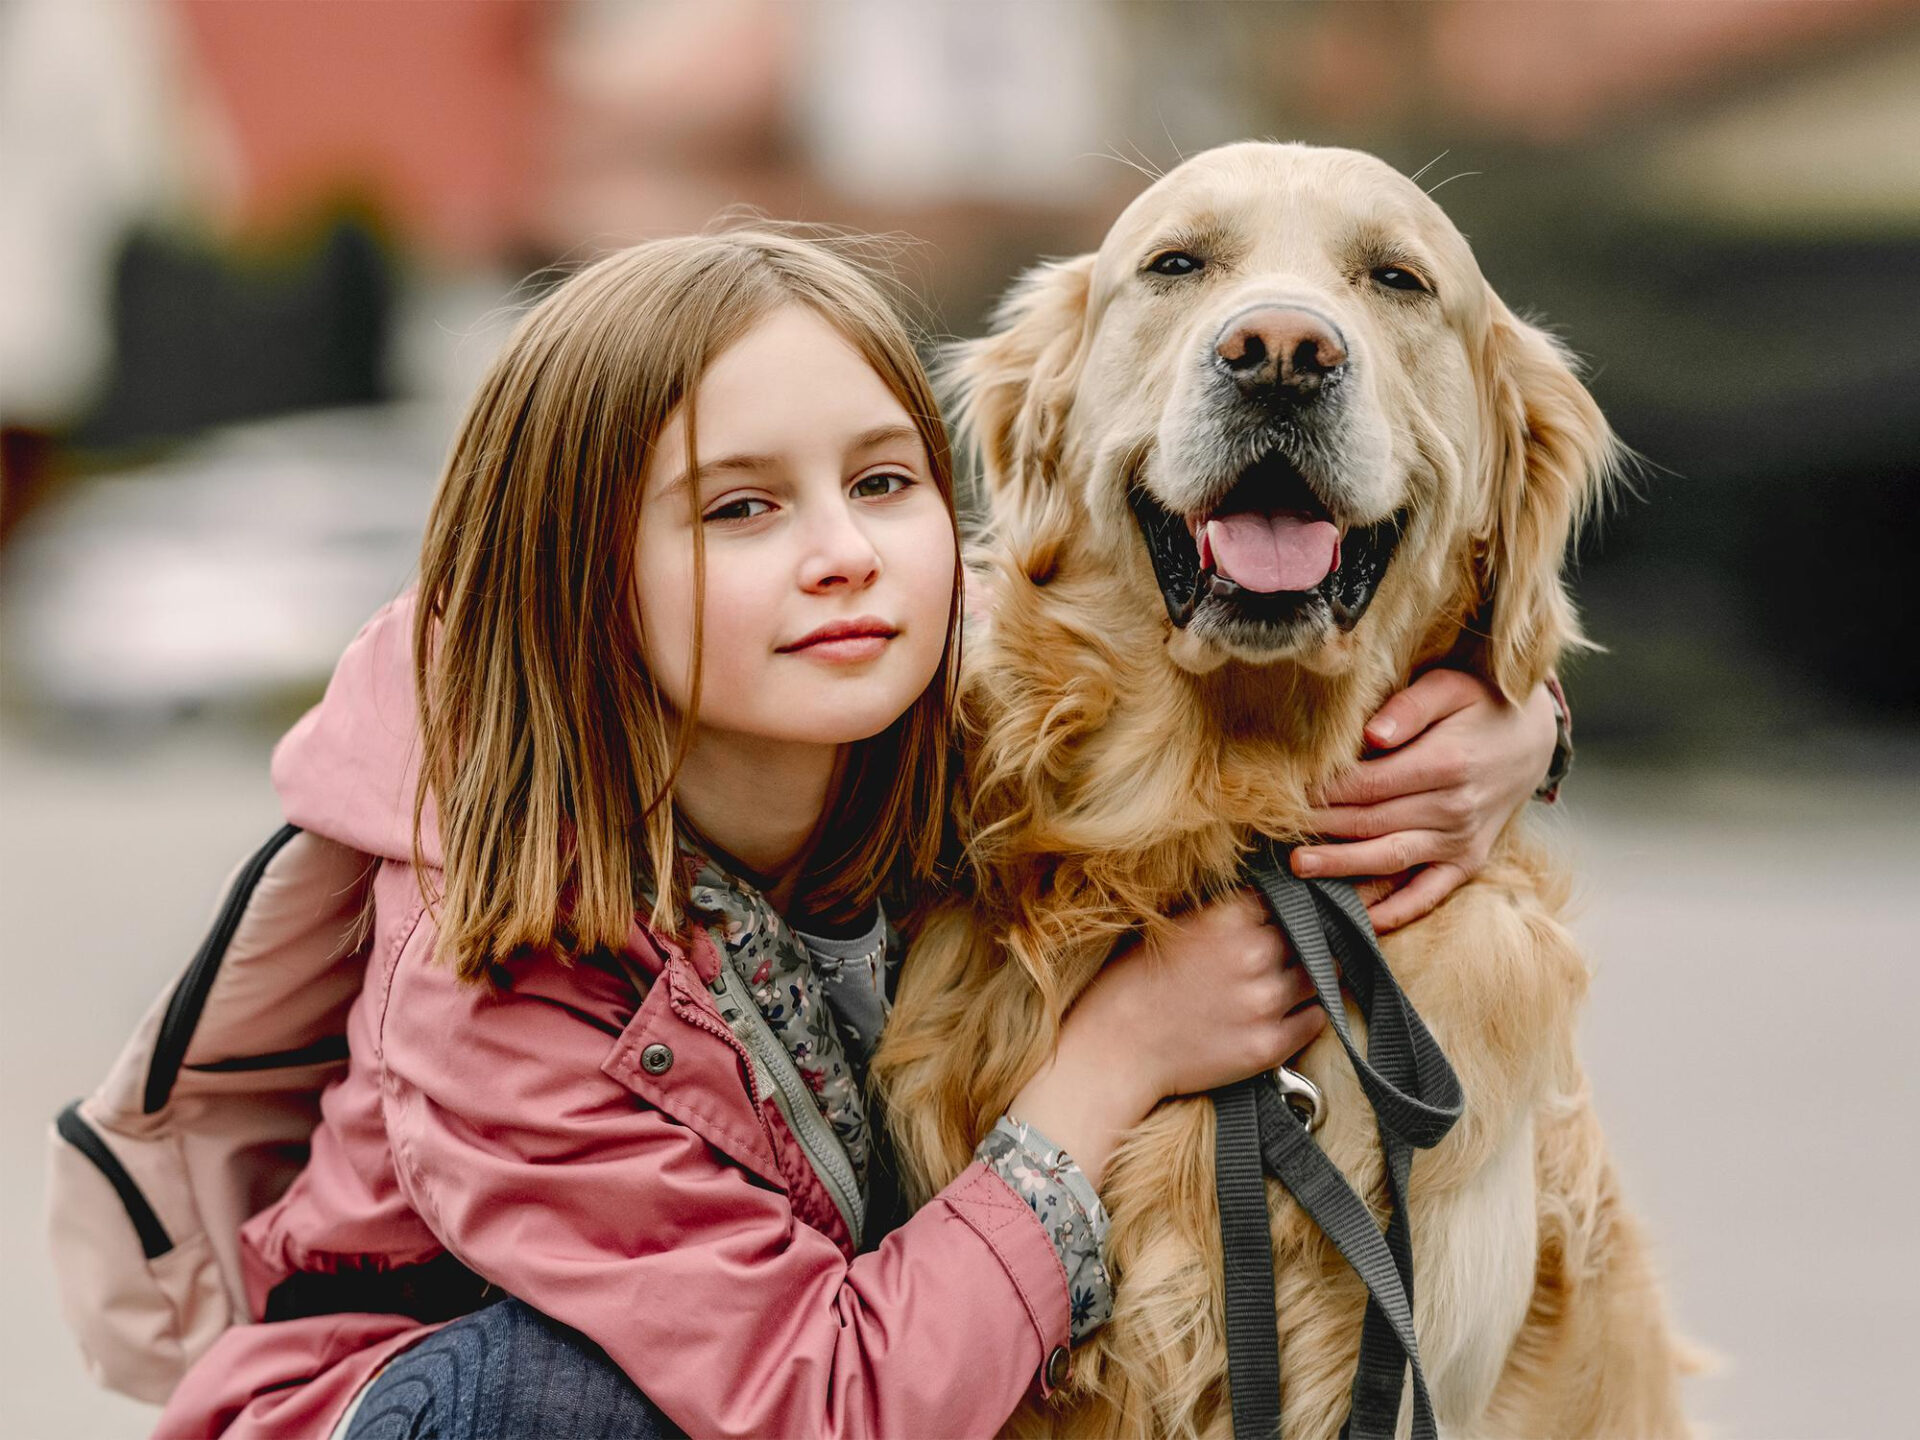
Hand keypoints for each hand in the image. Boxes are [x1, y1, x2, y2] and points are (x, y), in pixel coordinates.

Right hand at [1076, 890, 1326, 1105]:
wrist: (1116, 1048)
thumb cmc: (1133, 983)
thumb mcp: (1173, 926)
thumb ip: (1222, 913)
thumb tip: (1262, 902)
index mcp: (1227, 918)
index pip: (1283, 898)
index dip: (1280, 909)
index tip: (1278, 918)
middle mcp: (1253, 954)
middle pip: (1308, 934)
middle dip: (1301, 940)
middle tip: (1289, 950)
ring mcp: (1264, 1001)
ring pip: (1320, 975)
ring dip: (1312, 975)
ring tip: (1292, 980)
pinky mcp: (1269, 1045)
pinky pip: (1317, 1019)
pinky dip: (1310, 1012)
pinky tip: (1292, 1011)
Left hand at [1290, 669, 1555, 932]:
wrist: (1533, 739)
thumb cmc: (1480, 707)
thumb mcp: (1449, 688)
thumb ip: (1408, 708)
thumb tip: (1370, 736)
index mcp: (1446, 764)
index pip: (1369, 785)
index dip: (1326, 792)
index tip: (1290, 794)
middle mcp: (1454, 808)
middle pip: (1371, 822)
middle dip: (1321, 829)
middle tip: (1277, 832)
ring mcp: (1461, 841)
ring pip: (1389, 859)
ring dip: (1342, 868)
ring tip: (1300, 868)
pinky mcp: (1467, 862)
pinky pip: (1428, 894)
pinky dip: (1395, 911)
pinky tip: (1361, 920)